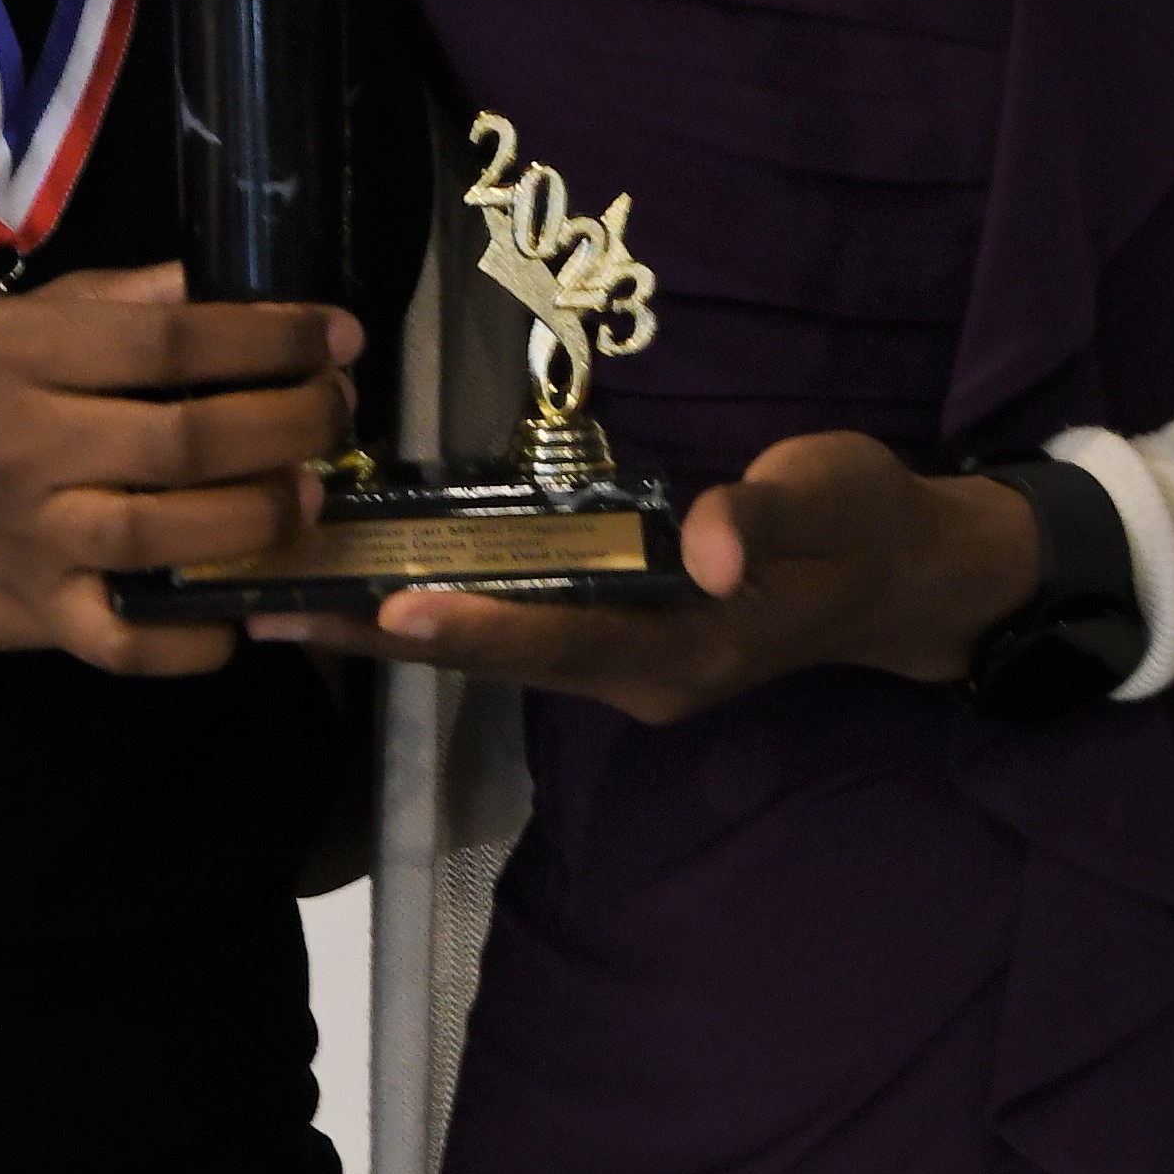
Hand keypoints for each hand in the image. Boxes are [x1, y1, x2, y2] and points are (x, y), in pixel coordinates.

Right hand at [0, 261, 361, 679]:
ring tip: (308, 495)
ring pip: (168, 535)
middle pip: (187, 437)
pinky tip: (242, 617)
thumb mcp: (6, 329)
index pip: (171, 339)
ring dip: (259, 518)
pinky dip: (191, 641)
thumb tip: (219, 285)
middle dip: (289, 423)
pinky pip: (125, 641)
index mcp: (24, 358)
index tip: (334, 335)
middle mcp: (27, 446)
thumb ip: (112, 304)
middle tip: (337, 413)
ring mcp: (32, 539)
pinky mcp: (36, 617)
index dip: (269, 336)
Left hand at [249, 431, 1039, 724]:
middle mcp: (636, 677)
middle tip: (270, 612)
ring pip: (490, 654)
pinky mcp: (612, 642)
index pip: (560, 641)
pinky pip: (509, 634)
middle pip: (494, 663)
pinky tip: (366, 593)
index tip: (389, 612)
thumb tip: (714, 545)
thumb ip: (767, 515)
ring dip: (389, 635)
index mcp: (684, 651)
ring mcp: (621, 666)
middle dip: (381, 641)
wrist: (904, 576)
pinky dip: (436, 616)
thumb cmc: (865, 522)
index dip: (478, 629)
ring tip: (282, 608)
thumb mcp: (831, 497)